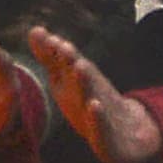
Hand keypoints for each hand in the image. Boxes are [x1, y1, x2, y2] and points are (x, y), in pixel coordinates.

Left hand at [22, 26, 161, 162]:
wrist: (128, 131)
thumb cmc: (90, 101)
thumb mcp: (67, 79)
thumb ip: (51, 57)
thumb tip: (34, 30)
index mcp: (76, 79)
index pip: (64, 61)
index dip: (53, 49)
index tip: (42, 35)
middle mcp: (89, 90)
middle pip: (79, 72)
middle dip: (70, 58)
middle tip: (61, 45)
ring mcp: (100, 109)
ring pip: (91, 93)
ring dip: (85, 80)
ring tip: (80, 66)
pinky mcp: (106, 133)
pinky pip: (101, 125)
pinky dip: (97, 116)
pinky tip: (94, 106)